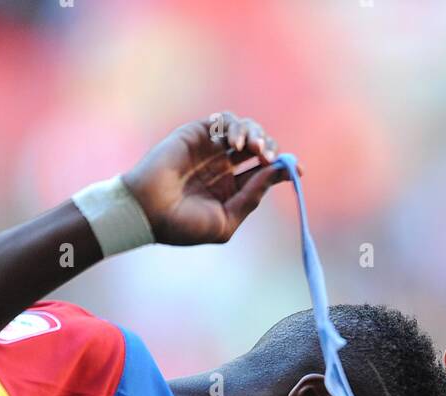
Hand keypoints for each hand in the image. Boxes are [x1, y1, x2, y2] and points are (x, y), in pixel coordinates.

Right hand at [121, 111, 298, 245]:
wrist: (148, 211)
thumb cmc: (184, 225)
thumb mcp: (226, 220)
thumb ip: (251, 196)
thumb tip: (278, 173)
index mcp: (233, 190)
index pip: (265, 172)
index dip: (284, 168)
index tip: (297, 171)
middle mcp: (225, 167)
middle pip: (261, 147)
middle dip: (270, 148)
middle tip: (267, 158)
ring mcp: (211, 149)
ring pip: (247, 129)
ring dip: (255, 135)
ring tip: (251, 149)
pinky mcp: (198, 134)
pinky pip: (225, 120)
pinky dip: (235, 126)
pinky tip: (232, 143)